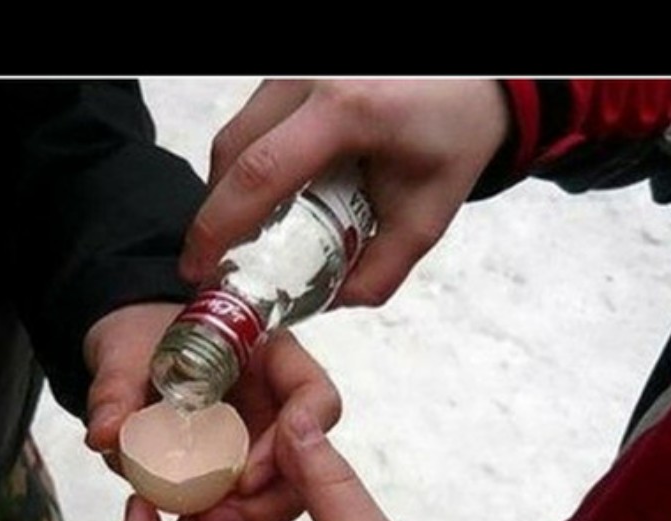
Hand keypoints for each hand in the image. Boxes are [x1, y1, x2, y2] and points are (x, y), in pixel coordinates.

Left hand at [83, 305, 340, 520]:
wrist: (126, 360)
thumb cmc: (137, 338)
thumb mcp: (122, 353)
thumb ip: (116, 390)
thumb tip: (106, 434)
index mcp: (267, 357)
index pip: (313, 395)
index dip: (296, 438)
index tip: (246, 473)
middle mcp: (276, 402)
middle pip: (308, 458)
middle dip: (271, 496)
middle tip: (222, 515)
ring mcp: (262, 440)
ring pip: (286, 489)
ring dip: (252, 516)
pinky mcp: (239, 472)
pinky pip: (253, 503)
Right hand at [180, 79, 510, 306]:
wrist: (472, 83)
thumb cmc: (452, 141)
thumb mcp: (425, 220)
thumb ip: (376, 274)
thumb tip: (323, 302)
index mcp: (347, 112)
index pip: (260, 173)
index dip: (218, 226)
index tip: (198, 268)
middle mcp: (311, 77)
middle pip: (233, 151)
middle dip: (215, 213)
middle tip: (212, 262)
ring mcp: (298, 67)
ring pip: (236, 133)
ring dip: (229, 188)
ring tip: (240, 234)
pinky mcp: (294, 70)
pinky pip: (253, 120)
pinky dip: (248, 163)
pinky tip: (265, 198)